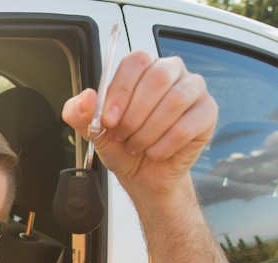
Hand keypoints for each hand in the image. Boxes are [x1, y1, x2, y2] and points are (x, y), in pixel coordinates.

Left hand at [62, 51, 217, 196]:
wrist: (144, 174)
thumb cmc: (122, 145)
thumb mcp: (93, 131)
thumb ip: (80, 113)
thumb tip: (86, 98)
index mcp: (142, 69)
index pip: (135, 63)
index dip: (120, 91)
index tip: (109, 120)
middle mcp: (171, 71)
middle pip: (158, 77)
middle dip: (135, 114)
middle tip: (123, 135)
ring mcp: (193, 89)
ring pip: (174, 101)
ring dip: (148, 131)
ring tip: (138, 145)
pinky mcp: (207, 112)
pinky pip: (186, 126)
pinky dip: (164, 145)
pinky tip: (155, 152)